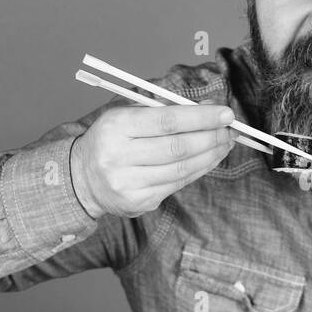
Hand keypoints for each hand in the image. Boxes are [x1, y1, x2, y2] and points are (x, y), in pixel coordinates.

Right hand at [70, 103, 235, 218]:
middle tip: (230, 130)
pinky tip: (209, 159)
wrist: (82, 177)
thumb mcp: (129, 115)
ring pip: (181, 169)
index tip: (226, 114)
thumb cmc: (112, 139)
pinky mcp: (139, 202)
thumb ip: (166, 110)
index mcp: (116, 127)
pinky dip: (199, 170)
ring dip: (211, 155)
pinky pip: (177, 184)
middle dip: (211, 137)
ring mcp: (128, 184)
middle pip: (178, 147)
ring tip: (225, 143)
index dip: (201, 118)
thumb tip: (208, 109)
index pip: (167, 121)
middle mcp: (119, 157)